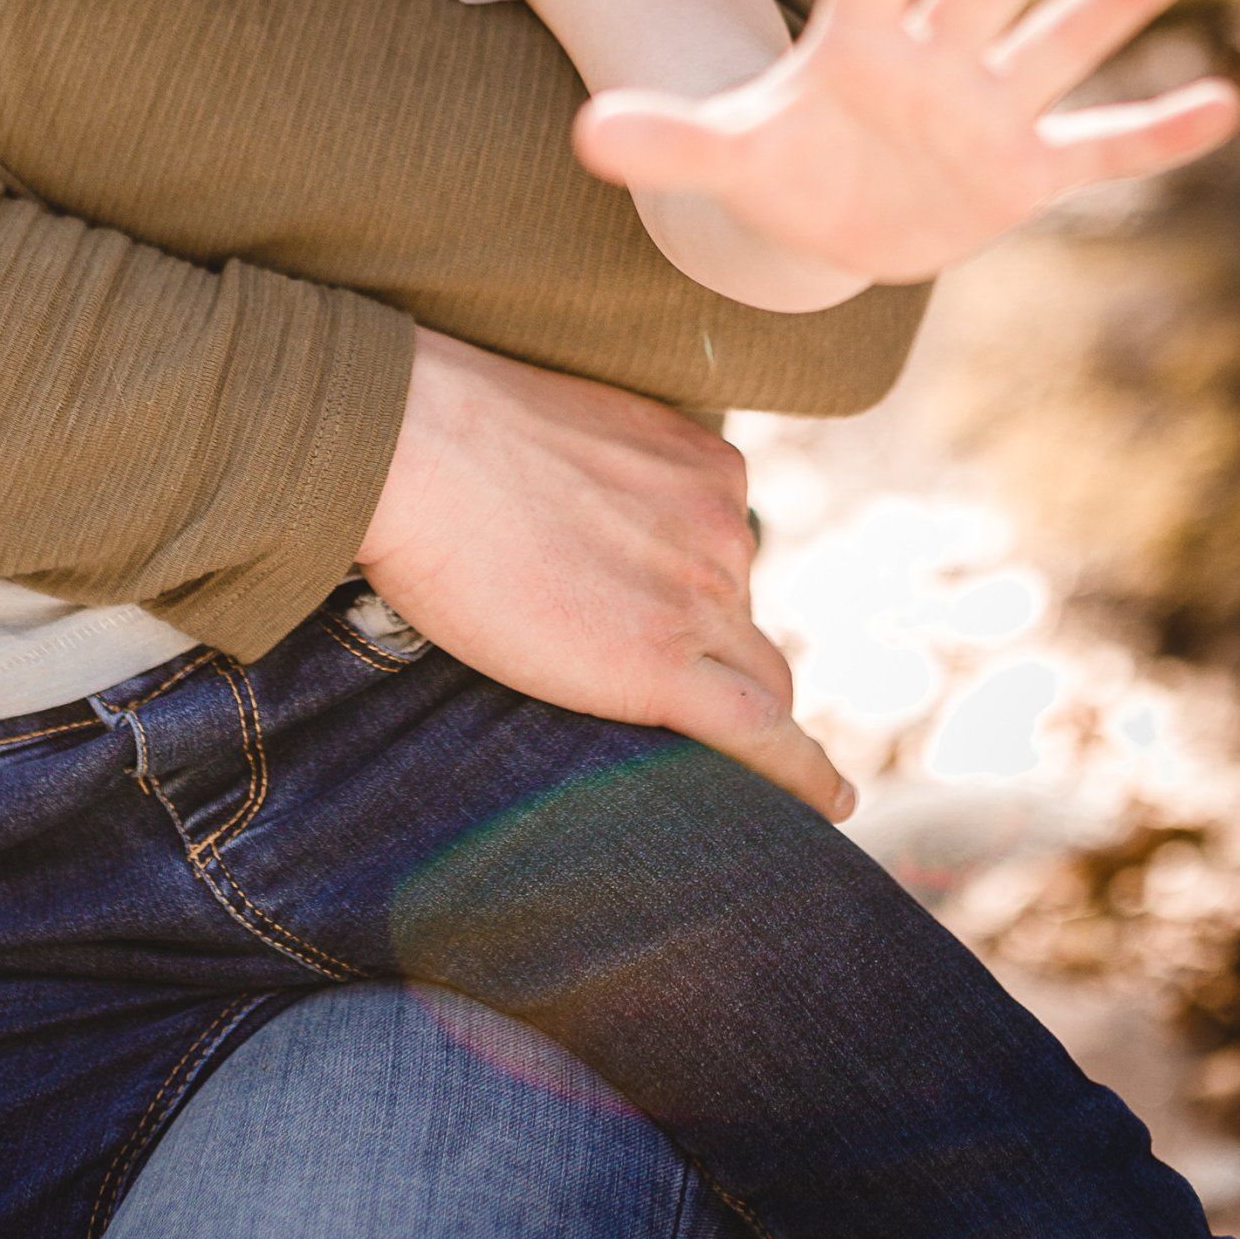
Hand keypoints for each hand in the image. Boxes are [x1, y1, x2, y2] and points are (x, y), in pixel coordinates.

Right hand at [358, 328, 853, 821]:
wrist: (410, 444)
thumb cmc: (447, 433)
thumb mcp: (566, 435)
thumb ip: (605, 481)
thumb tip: (573, 524)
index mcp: (704, 468)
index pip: (728, 559)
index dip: (696, 605)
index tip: (663, 631)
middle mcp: (722, 527)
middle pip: (743, 626)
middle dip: (713, 662)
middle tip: (649, 695)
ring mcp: (699, 596)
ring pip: (757, 683)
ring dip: (731, 716)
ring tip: (707, 766)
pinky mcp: (659, 665)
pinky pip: (758, 734)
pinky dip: (803, 777)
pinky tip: (829, 805)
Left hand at [575, 0, 1239, 279]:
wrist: (834, 217)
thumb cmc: (783, 161)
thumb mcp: (725, 154)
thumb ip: (669, 137)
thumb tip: (587, 135)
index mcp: (856, 41)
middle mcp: (934, 55)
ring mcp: (988, 110)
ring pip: (1059, 40)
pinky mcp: (1026, 171)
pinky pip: (1098, 148)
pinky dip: (1153, 133)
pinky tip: (1221, 105)